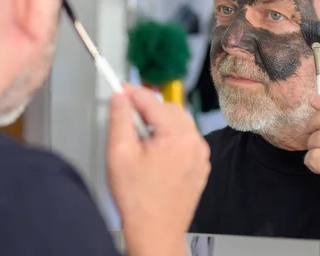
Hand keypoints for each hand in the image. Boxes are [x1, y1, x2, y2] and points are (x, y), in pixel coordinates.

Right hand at [107, 84, 210, 255]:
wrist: (155, 232)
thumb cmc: (138, 200)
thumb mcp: (119, 153)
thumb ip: (119, 119)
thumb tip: (120, 97)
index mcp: (177, 137)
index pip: (152, 101)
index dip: (131, 92)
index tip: (119, 87)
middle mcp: (194, 143)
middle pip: (169, 108)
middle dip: (147, 108)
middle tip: (126, 116)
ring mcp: (200, 155)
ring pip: (179, 122)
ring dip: (159, 122)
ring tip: (139, 140)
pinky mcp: (200, 166)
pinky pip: (186, 139)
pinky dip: (170, 137)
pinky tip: (153, 153)